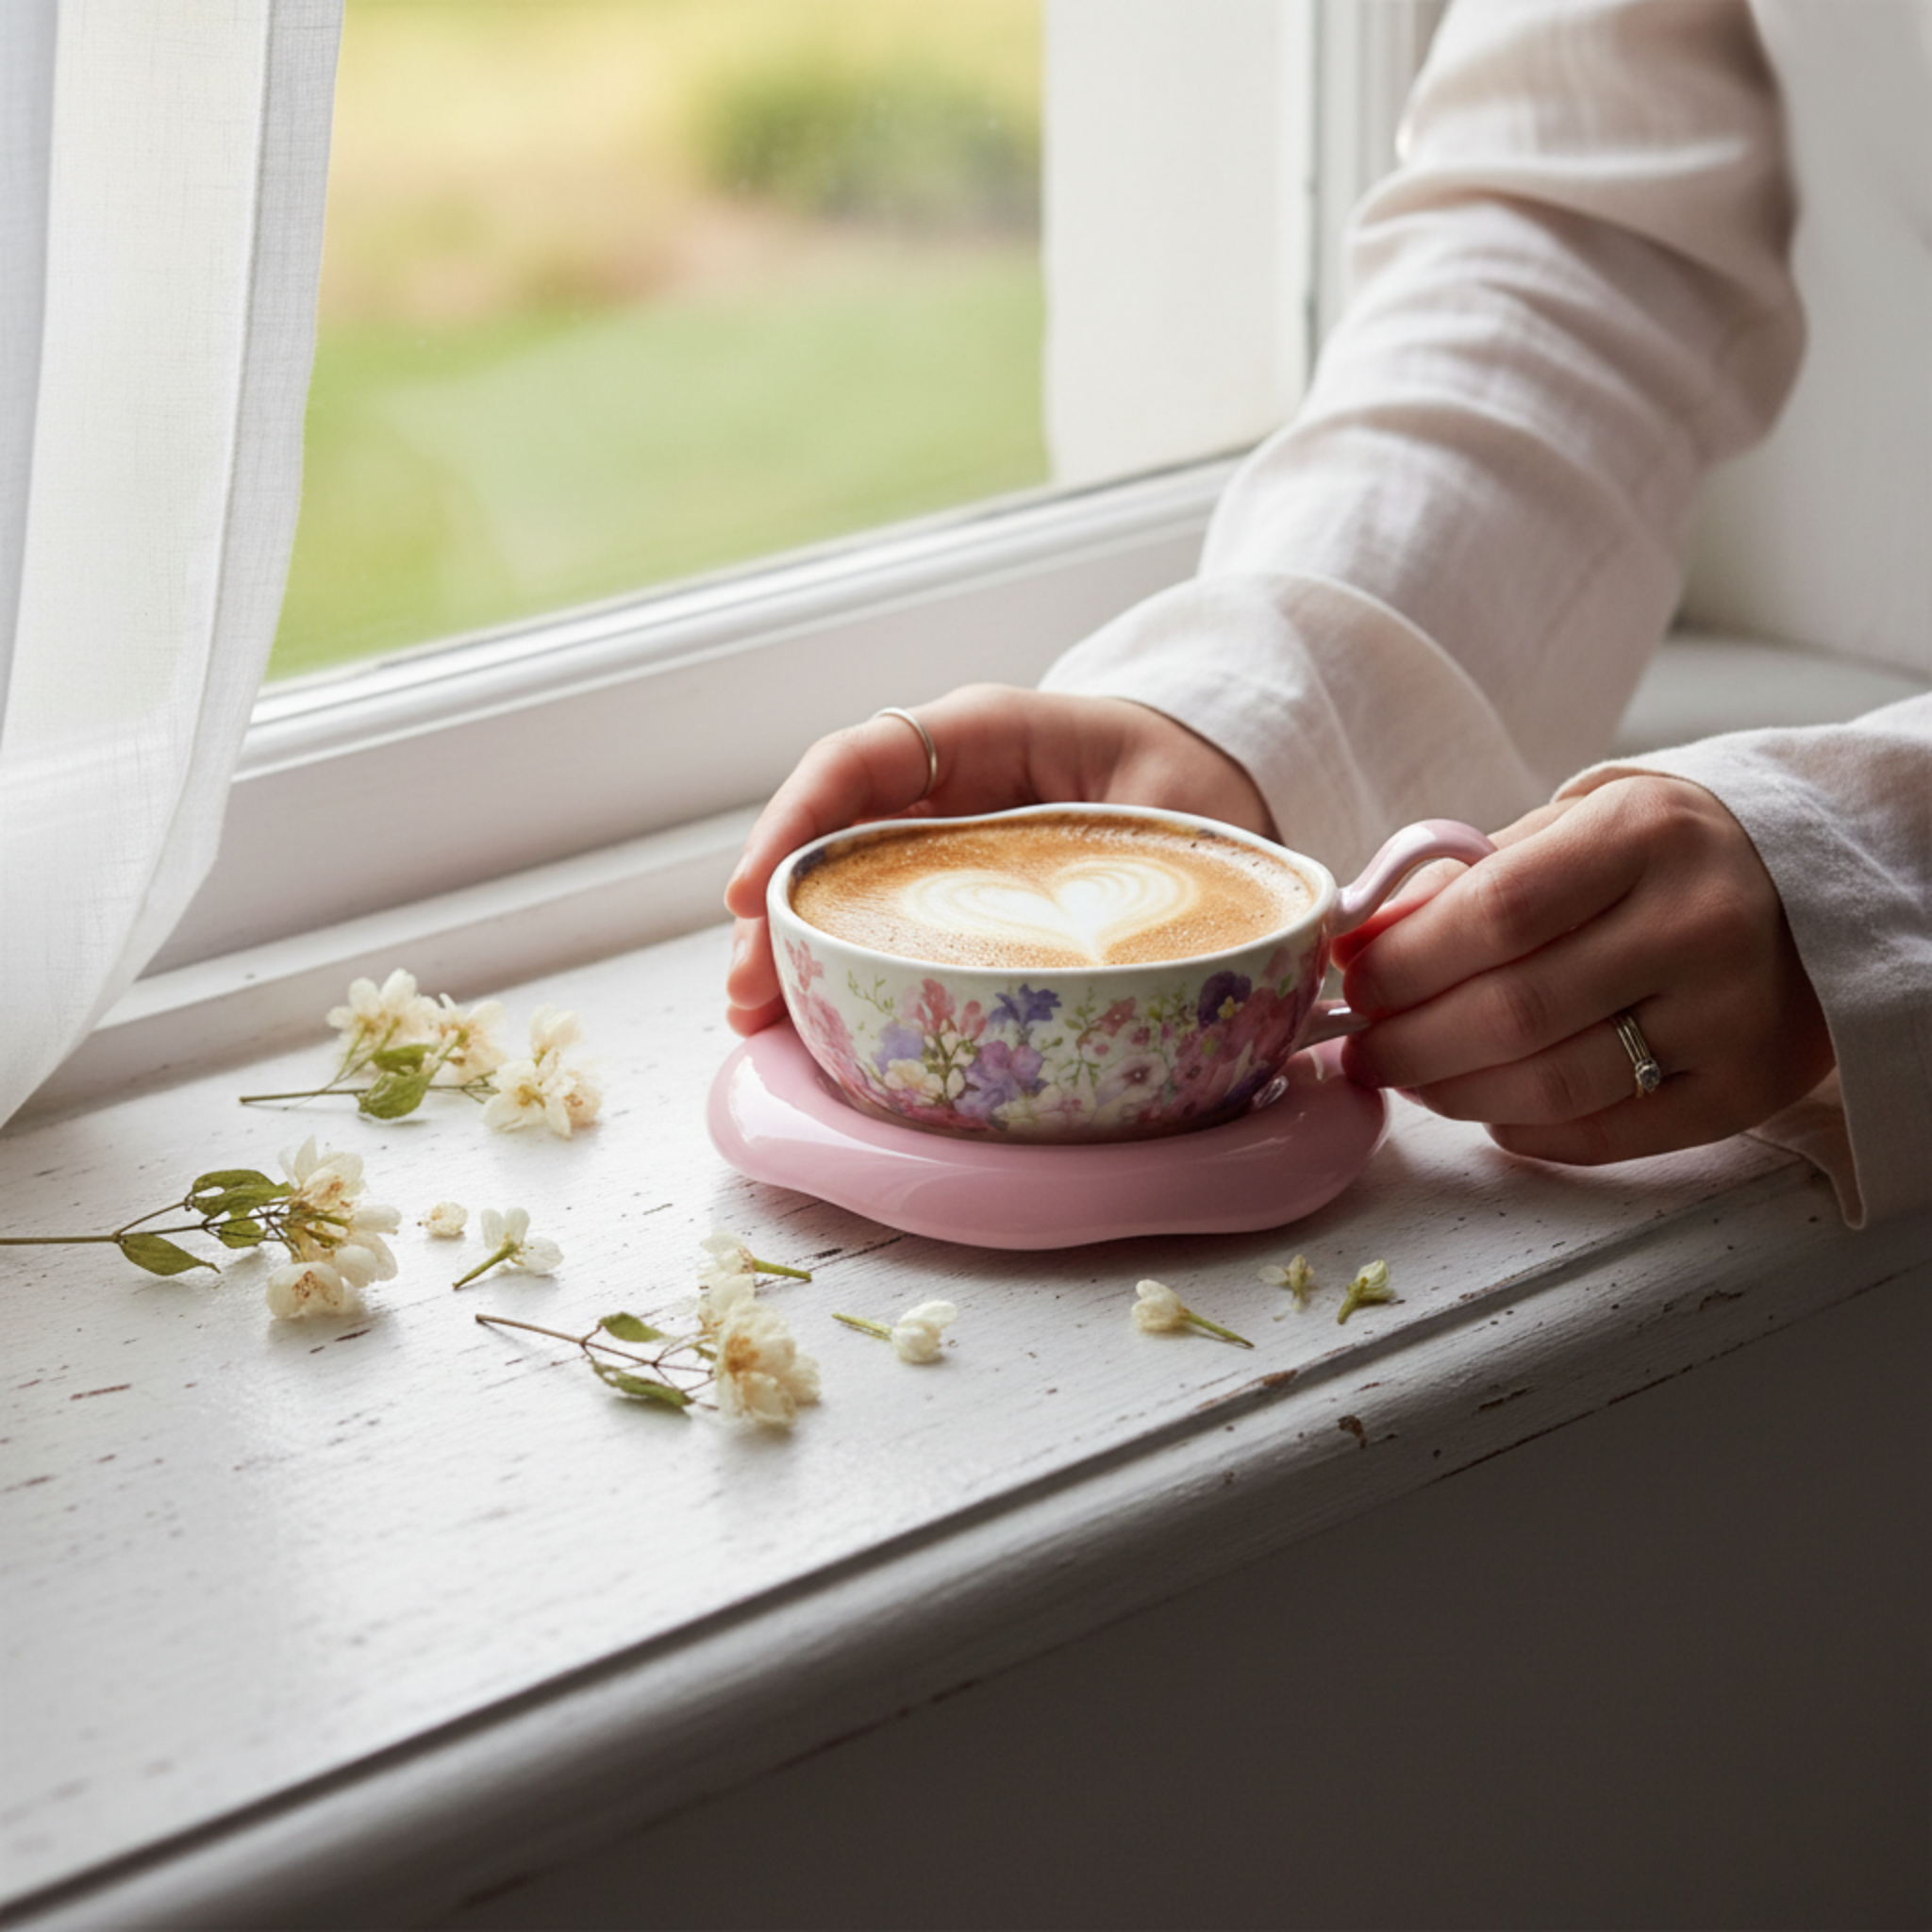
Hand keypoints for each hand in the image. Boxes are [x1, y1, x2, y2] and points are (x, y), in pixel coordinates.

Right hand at [722, 684, 1273, 1033]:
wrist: (1216, 785)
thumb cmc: (1196, 779)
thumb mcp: (1180, 804)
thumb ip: (1157, 853)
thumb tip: (1160, 944)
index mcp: (988, 733)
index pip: (862, 759)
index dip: (796, 823)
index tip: (751, 894)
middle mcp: (946, 783)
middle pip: (830, 835)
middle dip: (775, 912)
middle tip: (748, 995)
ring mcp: (941, 840)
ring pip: (840, 884)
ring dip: (792, 949)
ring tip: (760, 1023)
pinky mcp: (950, 892)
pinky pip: (877, 920)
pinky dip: (840, 966)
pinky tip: (813, 1022)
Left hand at [1335, 775, 1833, 1162]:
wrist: (1812, 885)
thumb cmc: (1660, 856)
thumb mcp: (1576, 827)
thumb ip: (1472, 879)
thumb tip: (1364, 944)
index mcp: (1644, 836)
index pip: (1495, 912)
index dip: (1405, 961)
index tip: (1356, 981)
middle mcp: (1699, 924)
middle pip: (1513, 1011)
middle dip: (1410, 1041)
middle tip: (1363, 1046)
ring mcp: (1729, 1014)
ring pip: (1552, 1085)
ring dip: (1453, 1093)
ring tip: (1410, 1076)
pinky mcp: (1746, 1088)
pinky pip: (1608, 1133)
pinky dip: (1527, 1131)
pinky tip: (1489, 1109)